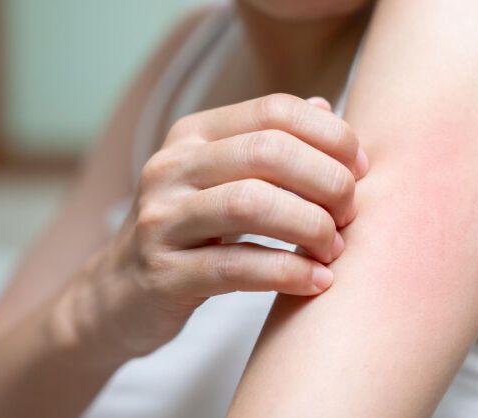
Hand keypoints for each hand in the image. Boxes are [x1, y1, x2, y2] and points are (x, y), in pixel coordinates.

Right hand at [58, 94, 368, 360]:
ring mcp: (161, 220)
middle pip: (267, 152)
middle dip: (326, 180)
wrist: (117, 294)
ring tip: (334, 247)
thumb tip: (325, 108)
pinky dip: (289, 272)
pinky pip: (238, 268)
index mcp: (192, 136)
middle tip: (350, 213)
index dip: (329, 135)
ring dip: (310, 225)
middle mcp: (171, 168)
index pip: (273, 111)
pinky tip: (318, 281)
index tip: (360, 168)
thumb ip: (268, 143)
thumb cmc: (187, 233)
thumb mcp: (218, 178)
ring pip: (251, 204)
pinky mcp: (163, 274)